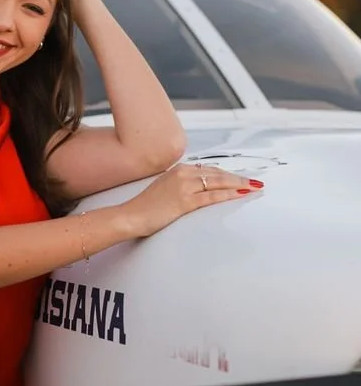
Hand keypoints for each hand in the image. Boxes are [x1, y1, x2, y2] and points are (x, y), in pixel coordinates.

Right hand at [120, 163, 263, 238]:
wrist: (131, 215)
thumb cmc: (144, 207)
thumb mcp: (164, 190)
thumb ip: (180, 187)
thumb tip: (196, 191)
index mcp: (178, 169)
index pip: (209, 169)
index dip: (227, 173)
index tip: (240, 177)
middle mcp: (183, 174)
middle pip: (218, 173)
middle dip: (238, 177)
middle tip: (255, 180)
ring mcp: (184, 186)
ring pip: (218, 182)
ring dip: (239, 184)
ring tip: (254, 186)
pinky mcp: (184, 200)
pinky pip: (212, 196)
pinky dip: (229, 194)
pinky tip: (240, 194)